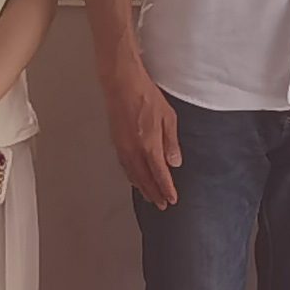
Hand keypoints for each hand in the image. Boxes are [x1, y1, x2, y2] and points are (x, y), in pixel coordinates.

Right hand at [102, 57, 182, 208]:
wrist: (122, 84)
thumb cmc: (146, 97)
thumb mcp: (168, 117)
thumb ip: (171, 142)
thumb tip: (174, 163)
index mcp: (149, 145)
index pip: (159, 174)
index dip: (166, 189)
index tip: (172, 200)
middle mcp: (134, 151)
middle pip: (145, 179)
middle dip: (154, 193)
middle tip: (162, 204)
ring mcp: (123, 147)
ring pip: (133, 174)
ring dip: (142, 188)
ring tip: (150, 197)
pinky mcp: (116, 142)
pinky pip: (124, 166)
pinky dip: (131, 176)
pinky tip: (134, 179)